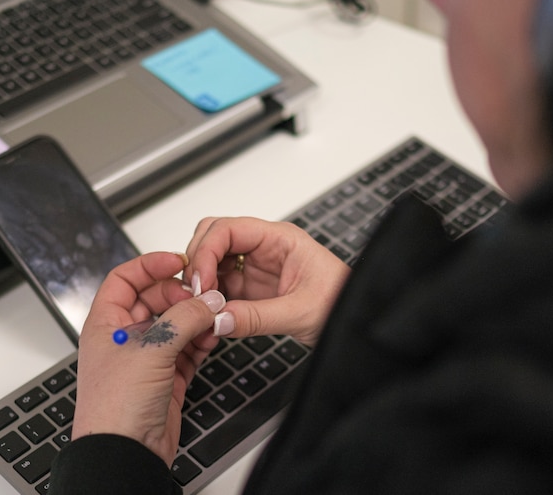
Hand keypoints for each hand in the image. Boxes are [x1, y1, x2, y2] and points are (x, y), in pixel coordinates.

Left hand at [72, 251, 226, 465]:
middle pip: (156, 299)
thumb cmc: (115, 405)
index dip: (150, 265)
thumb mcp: (151, 349)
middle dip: (181, 294)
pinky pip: (188, 348)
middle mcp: (125, 337)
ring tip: (213, 317)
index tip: (178, 260)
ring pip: (176, 323)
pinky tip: (212, 336)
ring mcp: (147, 357)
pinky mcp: (167, 376)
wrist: (125, 453)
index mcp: (106, 323)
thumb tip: (208, 300)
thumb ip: (184, 319)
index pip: (125, 279)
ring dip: (196, 318)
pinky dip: (202, 340)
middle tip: (202, 295)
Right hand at [185, 217, 350, 346]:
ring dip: (200, 280)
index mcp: (280, 238)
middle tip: (193, 292)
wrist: (359, 324)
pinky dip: (209, 298)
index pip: (229, 229)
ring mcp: (255, 268)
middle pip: (214, 237)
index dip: (207, 251)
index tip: (200, 282)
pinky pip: (220, 286)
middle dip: (198, 260)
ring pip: (212, 262)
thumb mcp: (301, 312)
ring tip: (199, 305)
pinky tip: (209, 314)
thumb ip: (257, 317)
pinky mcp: (252, 290)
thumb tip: (216, 320)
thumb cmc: (343, 304)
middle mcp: (264, 247)